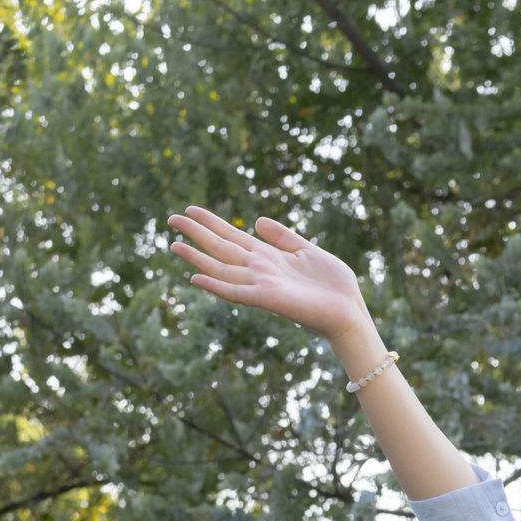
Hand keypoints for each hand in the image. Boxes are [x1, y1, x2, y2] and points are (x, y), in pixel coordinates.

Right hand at [167, 209, 367, 345]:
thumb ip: (282, 236)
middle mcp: (260, 270)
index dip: (212, 222)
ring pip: (221, 268)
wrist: (349, 310)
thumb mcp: (307, 249)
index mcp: (269, 257)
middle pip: (221, 248)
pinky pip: (235, 292)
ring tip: (174, 245)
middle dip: (197, 234)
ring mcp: (261, 284)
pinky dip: (215, 285)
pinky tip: (195, 277)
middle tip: (170, 219)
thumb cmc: (334, 285)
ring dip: (197, 257)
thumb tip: (256, 221)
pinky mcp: (267, 299)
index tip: (190, 210)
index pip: (233, 237)